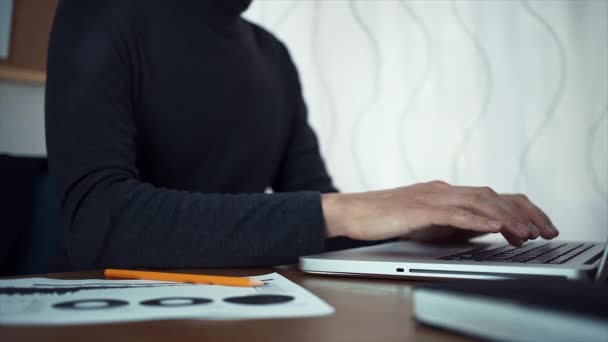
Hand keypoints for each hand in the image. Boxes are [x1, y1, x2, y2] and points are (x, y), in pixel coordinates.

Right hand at [322, 181, 558, 246]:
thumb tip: (483, 230)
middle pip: (493, 195)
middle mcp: (443, 190)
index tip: (539, 225)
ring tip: (527, 233)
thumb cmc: (384, 218)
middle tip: (545, 231)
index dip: (519, 208)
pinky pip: (454, 213)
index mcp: (445, 192)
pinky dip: (477, 219)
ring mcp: (431, 197)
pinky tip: (494, 227)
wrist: (352, 211)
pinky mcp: (419, 209)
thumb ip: (452, 222)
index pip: (491, 195)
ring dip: (507, 217)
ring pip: (479, 202)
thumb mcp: (426, 221)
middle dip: (524, 213)